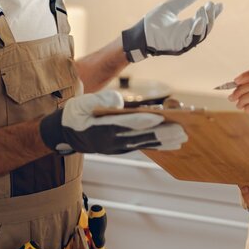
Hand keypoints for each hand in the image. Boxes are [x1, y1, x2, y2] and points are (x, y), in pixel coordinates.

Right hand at [39, 90, 187, 154]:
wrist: (65, 133)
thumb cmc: (76, 114)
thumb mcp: (84, 102)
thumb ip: (102, 100)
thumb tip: (120, 102)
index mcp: (101, 128)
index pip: (126, 124)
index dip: (143, 120)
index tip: (160, 117)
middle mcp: (111, 141)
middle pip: (141, 136)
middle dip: (162, 133)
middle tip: (182, 130)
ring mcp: (117, 147)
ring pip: (144, 143)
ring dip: (164, 140)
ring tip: (183, 137)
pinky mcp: (121, 148)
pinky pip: (142, 146)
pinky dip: (158, 145)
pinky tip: (173, 144)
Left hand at [122, 0, 222, 62]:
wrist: (141, 33)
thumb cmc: (153, 22)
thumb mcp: (171, 7)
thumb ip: (184, 0)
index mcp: (186, 27)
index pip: (204, 20)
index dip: (213, 13)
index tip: (220, 4)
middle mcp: (188, 35)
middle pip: (206, 27)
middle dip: (211, 16)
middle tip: (212, 5)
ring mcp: (184, 42)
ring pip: (202, 34)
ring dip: (206, 21)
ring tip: (205, 9)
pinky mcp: (180, 47)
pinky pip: (192, 39)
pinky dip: (197, 28)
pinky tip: (199, 18)